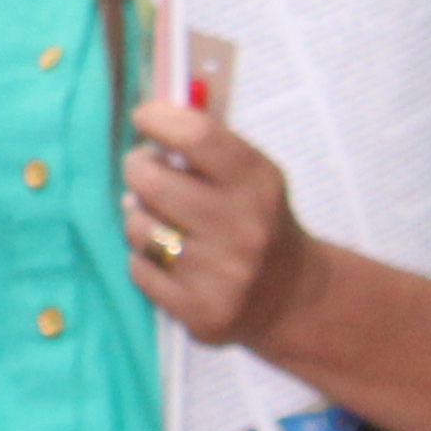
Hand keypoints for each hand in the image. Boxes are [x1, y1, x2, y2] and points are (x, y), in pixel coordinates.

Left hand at [122, 90, 318, 346]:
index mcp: (259, 183)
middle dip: (137, 169)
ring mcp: (224, 275)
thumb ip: (205, 148)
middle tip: (142, 170)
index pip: (197, 136)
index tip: (143, 117)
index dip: (159, 120)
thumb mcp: (251, 176)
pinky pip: (139, 270)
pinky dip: (144, 260)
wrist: (292, 296)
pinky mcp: (203, 312)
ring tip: (163, 221)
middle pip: (152, 182)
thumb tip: (146, 119)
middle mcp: (245, 229)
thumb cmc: (257, 219)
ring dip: (139, 219)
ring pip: (139, 228)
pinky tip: (169, 260)